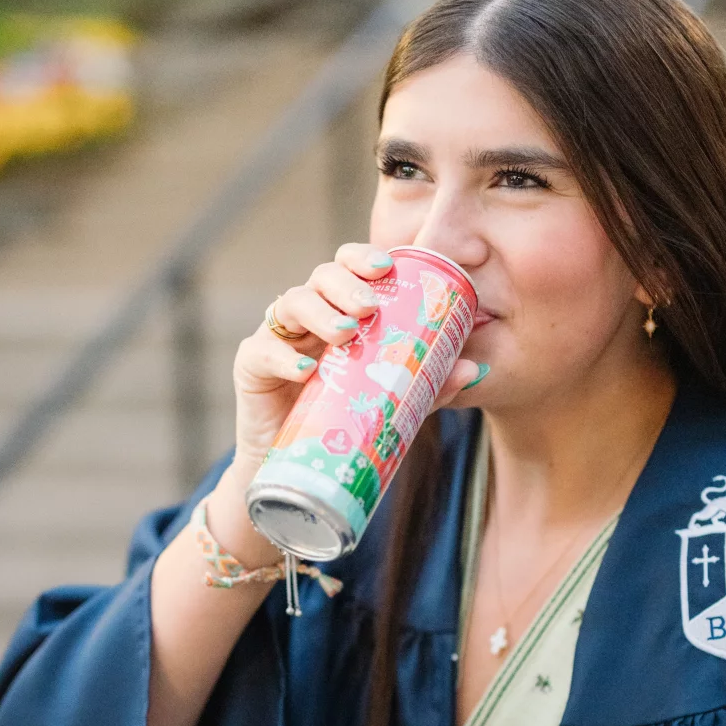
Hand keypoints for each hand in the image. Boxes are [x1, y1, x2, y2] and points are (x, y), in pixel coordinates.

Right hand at [231, 242, 483, 489]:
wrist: (299, 467)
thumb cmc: (345, 421)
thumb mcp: (392, 399)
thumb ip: (428, 384)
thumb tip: (474, 369)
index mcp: (340, 311)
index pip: (349, 268)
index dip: (363, 258)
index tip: (388, 266)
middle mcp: (308, 316)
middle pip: (321, 276)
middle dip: (347, 284)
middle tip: (370, 306)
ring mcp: (278, 337)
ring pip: (292, 303)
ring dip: (321, 313)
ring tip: (346, 334)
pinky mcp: (252, 365)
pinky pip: (263, 351)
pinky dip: (284, 357)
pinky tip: (306, 369)